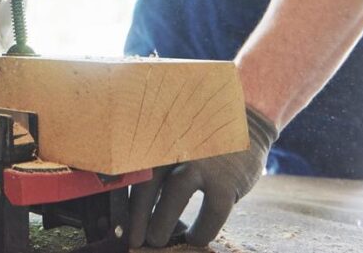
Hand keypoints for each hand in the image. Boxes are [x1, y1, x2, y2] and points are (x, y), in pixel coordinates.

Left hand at [127, 106, 277, 247]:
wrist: (246, 121)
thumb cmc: (200, 139)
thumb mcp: (175, 140)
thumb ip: (156, 163)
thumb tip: (136, 205)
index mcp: (159, 136)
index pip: (130, 167)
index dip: (120, 196)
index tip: (116, 220)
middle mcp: (177, 144)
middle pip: (147, 180)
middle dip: (136, 214)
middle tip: (133, 238)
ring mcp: (203, 161)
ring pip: (175, 194)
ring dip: (161, 221)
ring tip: (155, 240)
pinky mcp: (227, 179)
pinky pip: (211, 212)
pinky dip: (201, 230)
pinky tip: (194, 237)